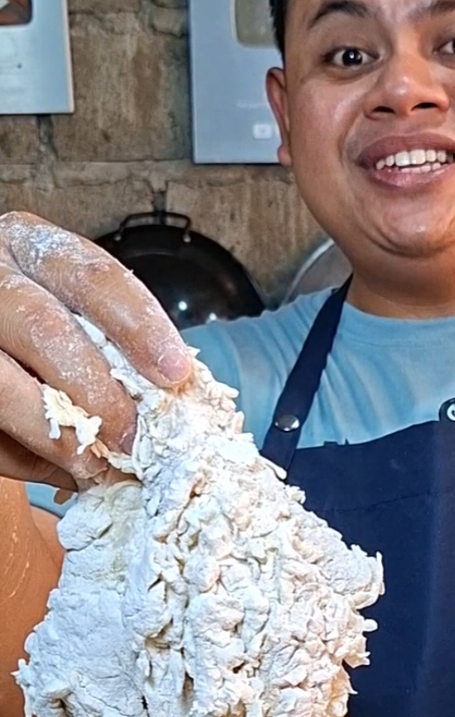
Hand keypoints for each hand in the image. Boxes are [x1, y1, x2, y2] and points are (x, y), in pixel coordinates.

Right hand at [0, 212, 192, 489]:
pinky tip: (59, 470)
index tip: (174, 372)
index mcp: (31, 247)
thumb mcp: (66, 302)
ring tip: (97, 466)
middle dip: (97, 392)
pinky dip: (24, 458)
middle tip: (133, 440)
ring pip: (2, 386)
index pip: (93, 277)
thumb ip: (107, 340)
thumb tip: (168, 403)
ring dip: (58, 436)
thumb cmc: (35, 318)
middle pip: (44, 329)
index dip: (137, 325)